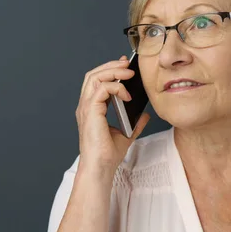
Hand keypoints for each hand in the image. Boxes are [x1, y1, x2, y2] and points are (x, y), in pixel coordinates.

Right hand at [75, 55, 150, 175]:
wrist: (101, 168)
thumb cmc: (107, 156)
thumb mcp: (126, 135)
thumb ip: (134, 123)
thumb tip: (144, 114)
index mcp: (91, 109)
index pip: (96, 82)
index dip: (109, 70)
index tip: (125, 66)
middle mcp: (85, 106)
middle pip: (93, 75)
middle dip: (110, 65)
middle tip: (127, 63)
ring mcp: (86, 108)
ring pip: (94, 77)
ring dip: (113, 71)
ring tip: (128, 73)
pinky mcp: (90, 112)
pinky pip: (102, 89)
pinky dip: (116, 87)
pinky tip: (127, 94)